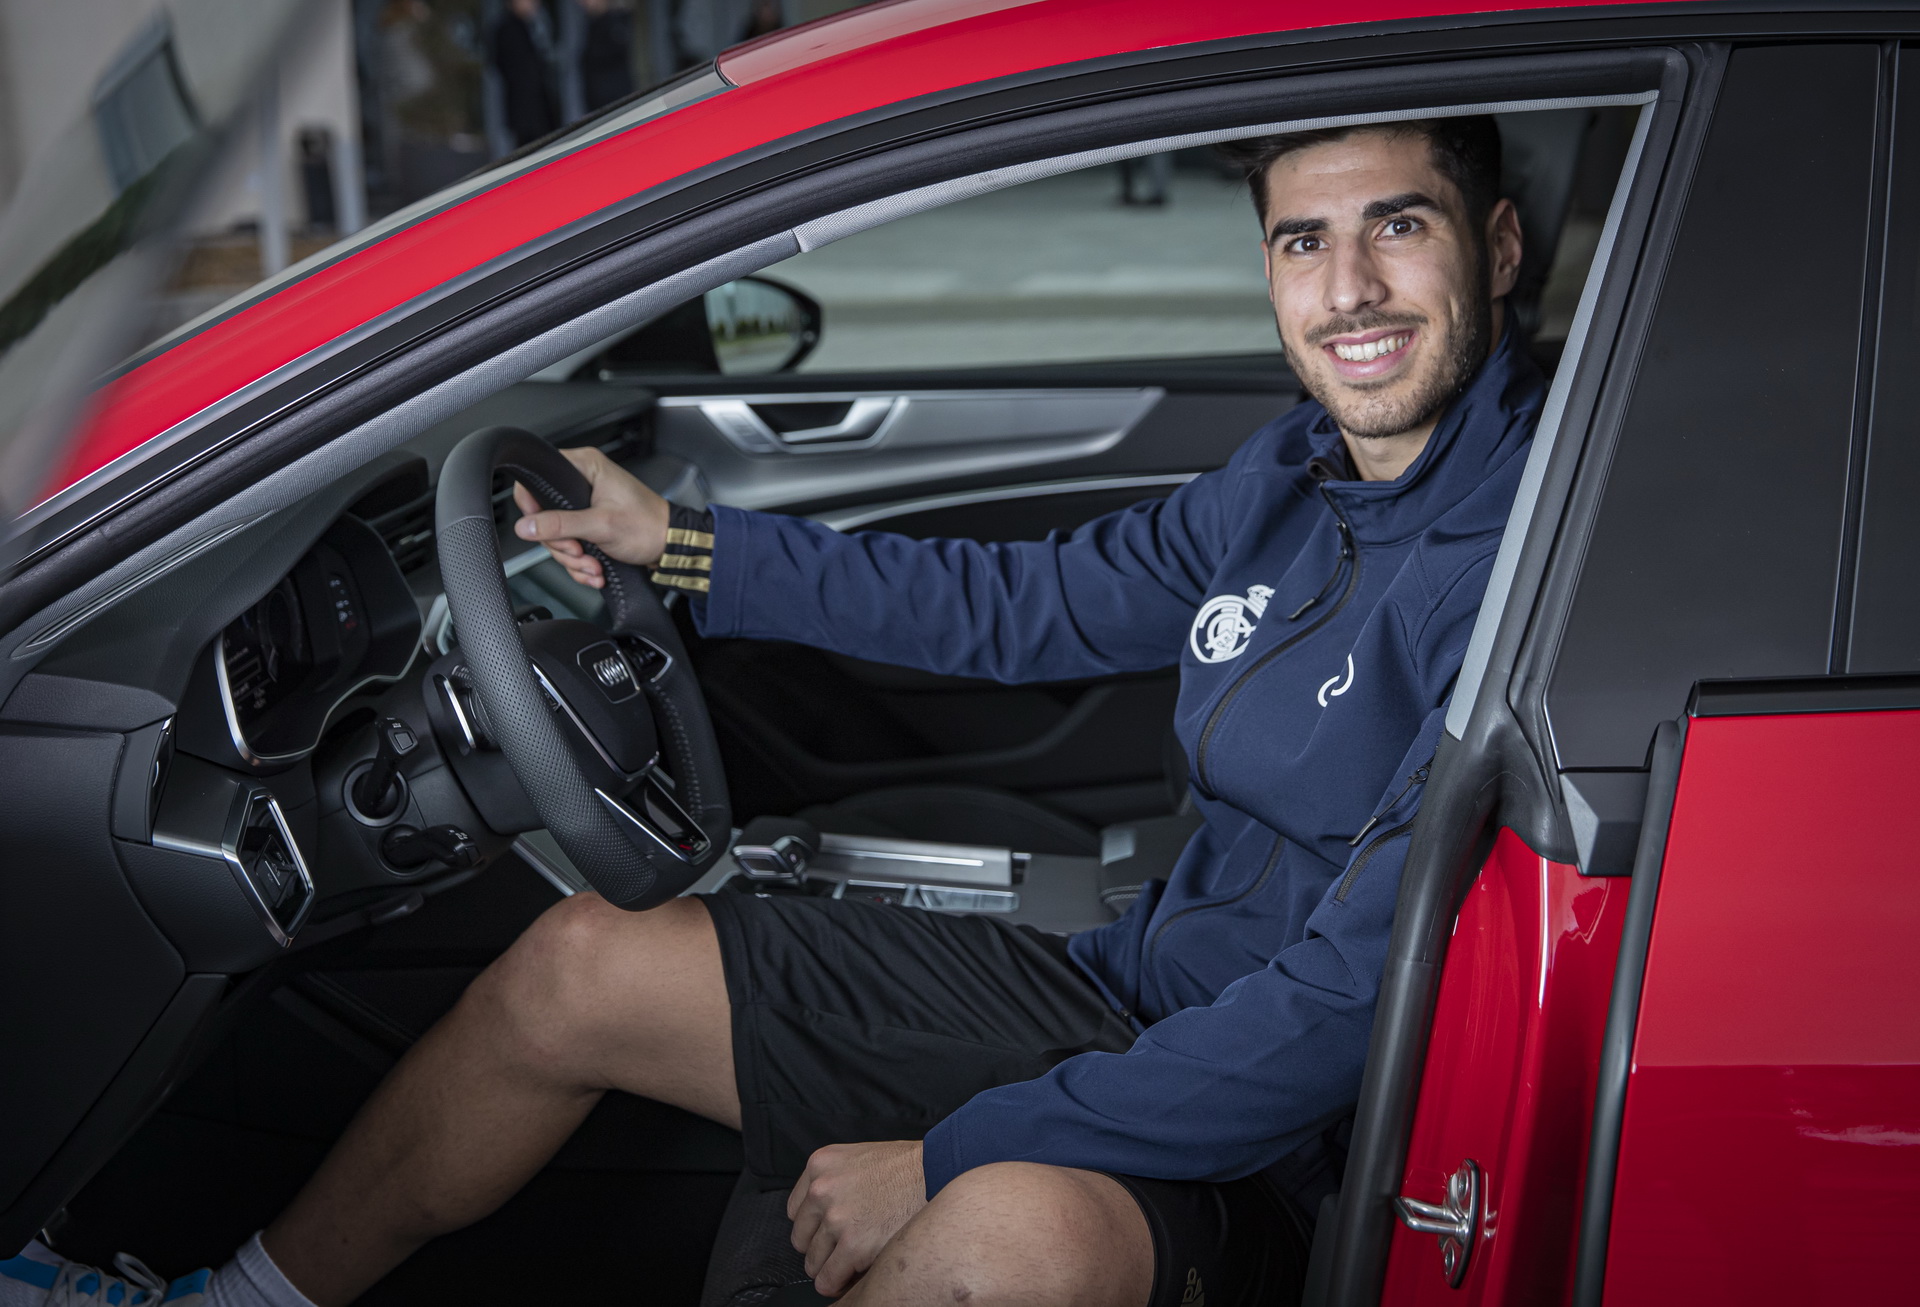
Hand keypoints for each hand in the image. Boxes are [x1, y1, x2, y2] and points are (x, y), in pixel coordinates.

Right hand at [510, 446, 668, 588]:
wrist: (670, 547)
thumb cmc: (648, 526)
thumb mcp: (601, 525)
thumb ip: (561, 525)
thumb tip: (526, 526)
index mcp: (585, 467)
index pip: (537, 478)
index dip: (532, 505)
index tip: (540, 527)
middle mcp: (583, 482)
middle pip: (545, 515)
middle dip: (562, 543)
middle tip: (579, 551)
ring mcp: (585, 506)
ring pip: (557, 535)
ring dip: (573, 558)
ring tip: (593, 565)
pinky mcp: (589, 525)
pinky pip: (570, 546)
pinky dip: (581, 563)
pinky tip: (595, 569)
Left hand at [787, 1140, 925, 1297]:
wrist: (939, 1171)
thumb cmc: (907, 1167)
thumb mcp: (859, 1159)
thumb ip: (836, 1181)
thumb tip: (823, 1217)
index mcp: (820, 1165)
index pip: (796, 1210)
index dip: (815, 1226)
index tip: (828, 1233)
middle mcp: (822, 1190)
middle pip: (802, 1238)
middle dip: (822, 1248)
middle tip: (844, 1249)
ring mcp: (836, 1219)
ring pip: (813, 1263)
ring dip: (831, 1267)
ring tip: (854, 1262)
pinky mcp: (853, 1246)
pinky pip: (828, 1280)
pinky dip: (838, 1284)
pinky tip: (853, 1277)